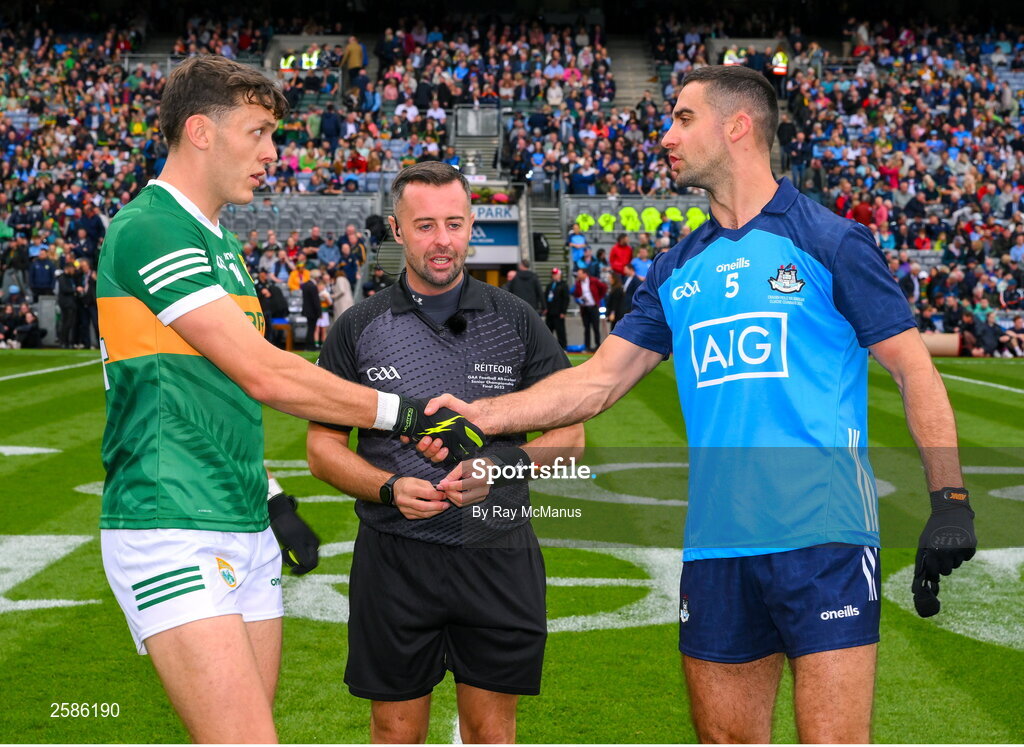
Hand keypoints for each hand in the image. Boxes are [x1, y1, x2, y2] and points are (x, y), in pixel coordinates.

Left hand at [268, 493, 319, 574]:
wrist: (279, 515)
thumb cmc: (287, 527)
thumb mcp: (295, 542)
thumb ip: (302, 554)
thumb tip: (308, 565)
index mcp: (314, 544)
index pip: (313, 563)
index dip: (304, 569)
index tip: (292, 570)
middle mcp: (311, 545)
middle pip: (307, 562)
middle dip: (296, 563)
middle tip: (286, 560)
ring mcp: (304, 544)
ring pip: (299, 560)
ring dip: (291, 559)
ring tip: (284, 551)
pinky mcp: (296, 544)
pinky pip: (294, 555)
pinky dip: (288, 555)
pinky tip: (284, 549)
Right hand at [393, 395, 484, 466]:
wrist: (477, 417)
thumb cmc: (461, 408)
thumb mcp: (447, 400)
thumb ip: (436, 402)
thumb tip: (426, 411)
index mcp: (427, 425)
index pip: (411, 434)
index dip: (406, 437)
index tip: (408, 437)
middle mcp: (430, 436)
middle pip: (418, 446)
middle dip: (422, 445)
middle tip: (430, 438)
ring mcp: (438, 445)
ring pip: (427, 454)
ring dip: (431, 450)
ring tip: (440, 443)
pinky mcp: (447, 451)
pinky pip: (438, 458)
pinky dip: (440, 456)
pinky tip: (445, 449)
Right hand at [394, 476, 449, 518]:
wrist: (395, 489)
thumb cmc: (408, 484)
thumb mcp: (418, 481)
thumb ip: (429, 488)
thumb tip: (440, 496)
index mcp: (408, 489)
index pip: (426, 494)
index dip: (437, 496)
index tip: (444, 495)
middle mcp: (405, 500)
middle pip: (424, 507)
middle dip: (437, 507)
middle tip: (446, 505)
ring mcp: (404, 509)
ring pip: (423, 514)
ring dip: (435, 512)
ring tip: (443, 508)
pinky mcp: (406, 515)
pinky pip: (420, 517)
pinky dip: (429, 514)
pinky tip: (434, 511)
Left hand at [437, 447, 529, 506]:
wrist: (491, 468)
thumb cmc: (478, 465)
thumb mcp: (464, 465)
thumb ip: (453, 474)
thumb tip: (443, 483)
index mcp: (480, 480)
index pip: (461, 486)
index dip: (448, 486)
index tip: (440, 485)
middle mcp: (482, 490)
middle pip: (461, 498)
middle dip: (450, 494)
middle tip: (443, 488)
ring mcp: (482, 496)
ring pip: (462, 503)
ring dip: (452, 498)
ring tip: (448, 489)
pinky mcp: (480, 499)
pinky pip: (465, 503)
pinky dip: (457, 499)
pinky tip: (453, 492)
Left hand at [912, 488, 976, 616]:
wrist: (950, 510)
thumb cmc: (933, 529)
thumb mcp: (923, 542)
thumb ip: (921, 561)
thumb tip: (919, 581)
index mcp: (933, 551)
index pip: (934, 573)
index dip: (933, 574)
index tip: (934, 573)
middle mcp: (947, 551)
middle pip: (947, 572)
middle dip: (943, 566)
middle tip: (942, 554)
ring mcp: (960, 549)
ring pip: (957, 564)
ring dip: (953, 558)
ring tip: (949, 544)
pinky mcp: (971, 545)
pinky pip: (967, 557)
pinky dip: (963, 552)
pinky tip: (959, 541)